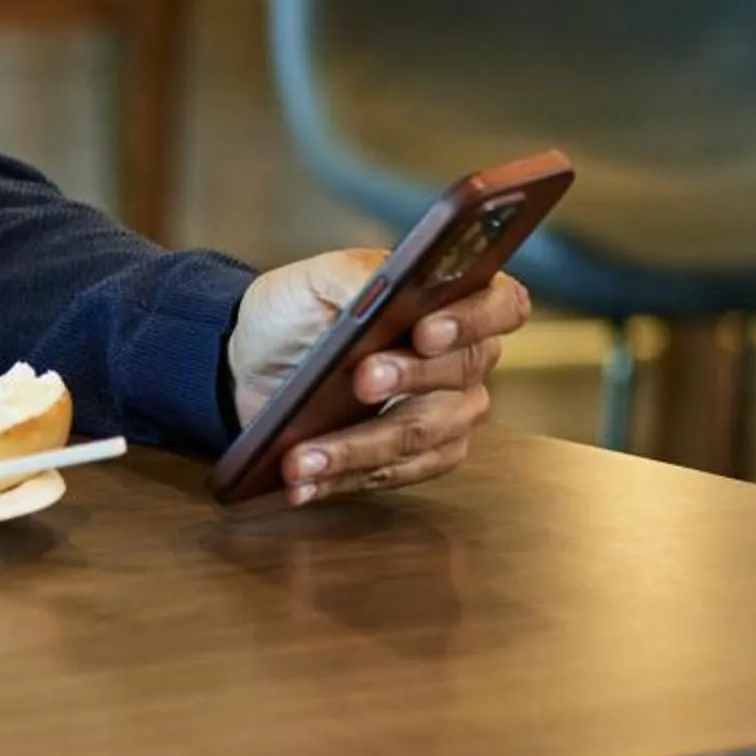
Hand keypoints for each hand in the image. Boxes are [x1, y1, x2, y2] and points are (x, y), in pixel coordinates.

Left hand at [225, 248, 530, 506]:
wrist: (254, 361)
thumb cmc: (296, 310)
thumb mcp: (316, 278)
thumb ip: (360, 275)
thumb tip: (389, 288)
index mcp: (452, 298)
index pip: (500, 304)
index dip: (473, 319)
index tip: (425, 331)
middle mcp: (463, 356)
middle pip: (461, 371)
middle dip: (408, 376)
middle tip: (361, 380)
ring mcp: (449, 412)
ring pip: (423, 434)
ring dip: (358, 446)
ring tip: (301, 456)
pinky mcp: (422, 458)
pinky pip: (397, 474)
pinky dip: (345, 476)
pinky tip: (304, 480)